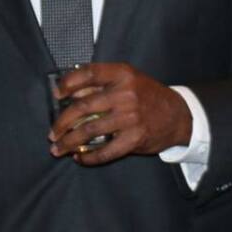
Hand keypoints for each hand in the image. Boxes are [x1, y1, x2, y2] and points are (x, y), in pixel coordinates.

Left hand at [47, 62, 191, 164]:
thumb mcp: (129, 80)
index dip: (68, 83)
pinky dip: (89, 157)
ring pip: (89, 131)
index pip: (89, 73)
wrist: (178, 115)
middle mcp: (126, 94)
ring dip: (69, 142)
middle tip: (52, 132)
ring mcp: (130, 117)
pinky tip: (80, 158)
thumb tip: (69, 93)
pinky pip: (105, 151)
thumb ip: (102, 83)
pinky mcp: (135, 138)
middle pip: (83, 107)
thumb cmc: (147, 96)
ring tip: (58, 148)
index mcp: (123, 74)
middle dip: (62, 122)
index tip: (56, 94)